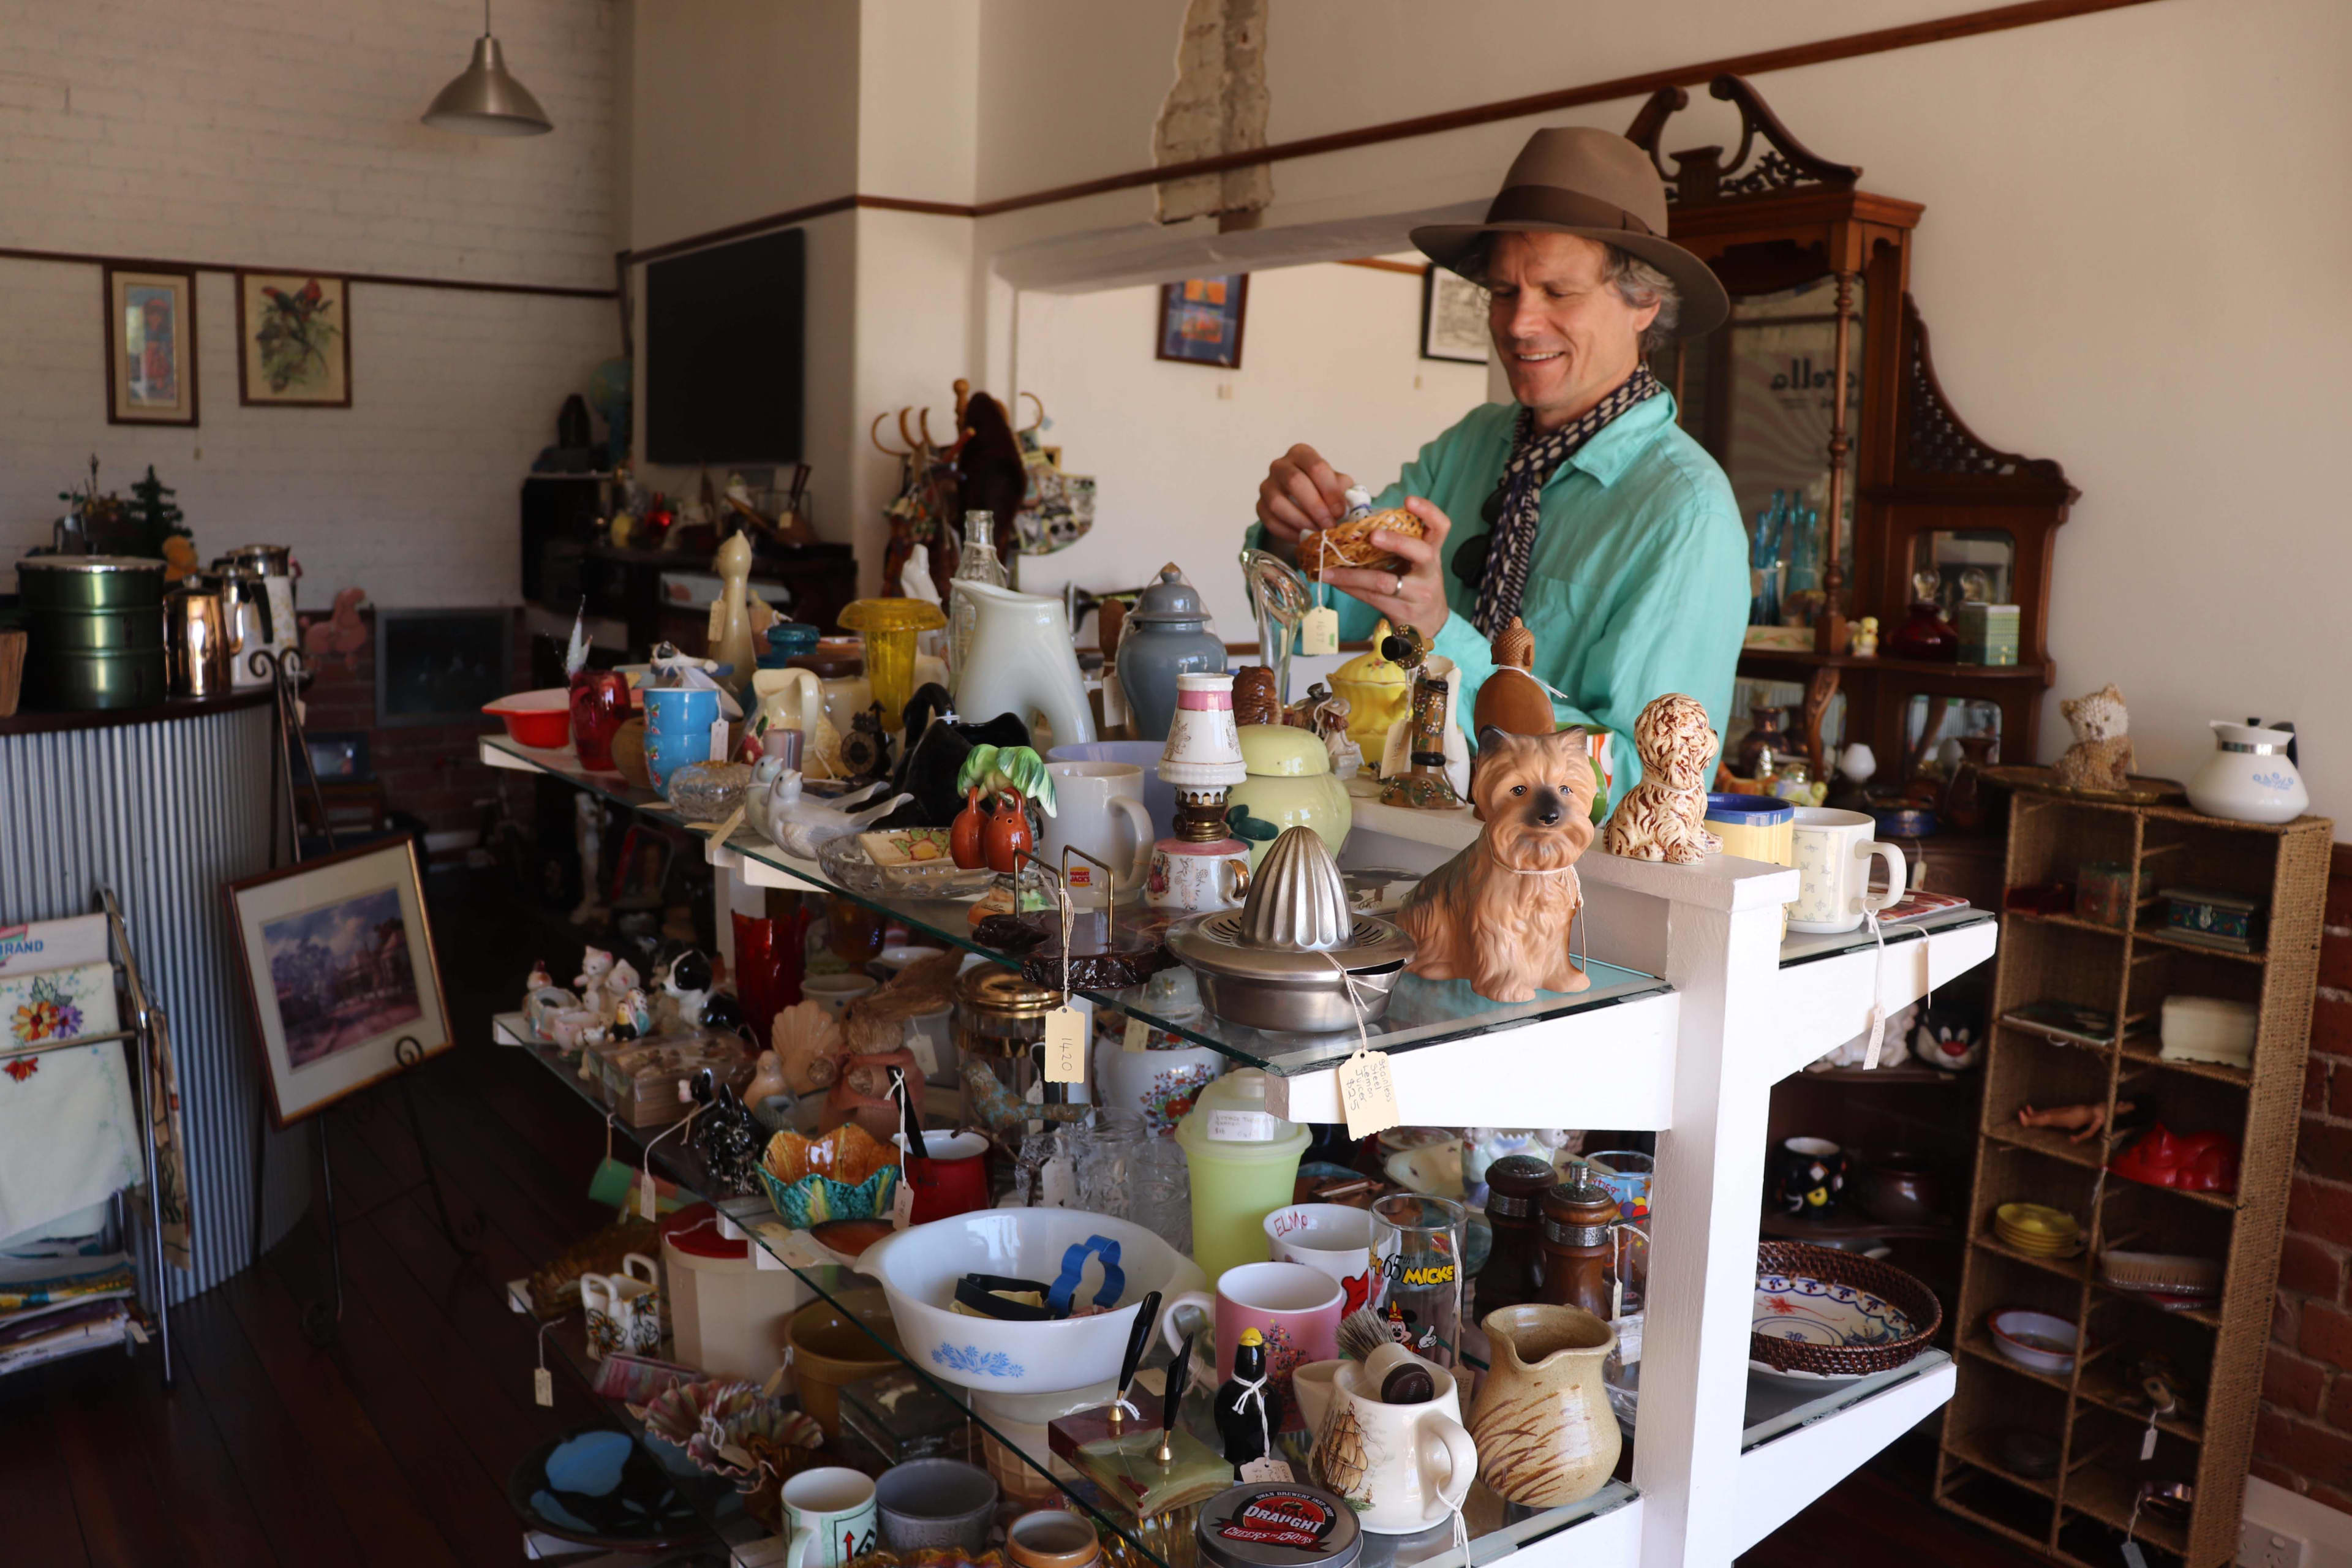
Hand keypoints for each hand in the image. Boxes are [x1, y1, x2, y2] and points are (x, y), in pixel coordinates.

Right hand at [1255, 443, 1354, 549]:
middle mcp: (1280, 465)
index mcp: (1301, 453)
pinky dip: (1289, 533)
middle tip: (1329, 525)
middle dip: (1315, 506)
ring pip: (1278, 503)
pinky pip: (1270, 521)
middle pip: (1294, 482)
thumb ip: (1344, 491)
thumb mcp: (1339, 485)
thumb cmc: (1324, 489)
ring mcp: (1267, 485)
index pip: (1316, 467)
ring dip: (1301, 521)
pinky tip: (1304, 539)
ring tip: (1317, 534)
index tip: (1340, 511)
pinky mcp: (1260, 506)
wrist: (1304, 502)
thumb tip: (1347, 504)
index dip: (1330, 491)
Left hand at [1320, 496, 1452, 638]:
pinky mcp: (1402, 611)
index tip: (1408, 500)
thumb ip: (1400, 542)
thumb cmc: (1417, 584)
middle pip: (1420, 552)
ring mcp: (1417, 594)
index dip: (1428, 512)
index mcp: (1433, 552)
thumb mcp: (1416, 562)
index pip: (1441, 527)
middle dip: (1396, 541)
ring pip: (1384, 581)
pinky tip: (1332, 580)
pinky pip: (1370, 597)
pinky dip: (1349, 587)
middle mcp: (1429, 571)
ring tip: (1327, 568)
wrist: (1430, 624)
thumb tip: (1356, 521)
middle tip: (1373, 535)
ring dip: (1351, 574)